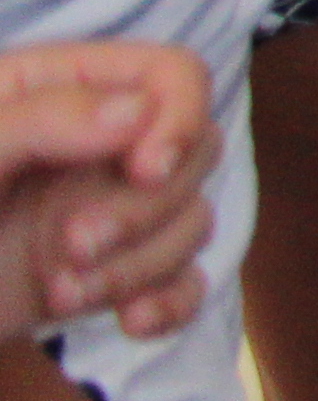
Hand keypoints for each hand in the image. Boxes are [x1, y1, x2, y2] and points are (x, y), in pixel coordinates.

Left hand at [0, 42, 217, 340]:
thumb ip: (39, 121)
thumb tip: (137, 116)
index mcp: (57, 92)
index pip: (173, 76)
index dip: (179, 119)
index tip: (144, 170)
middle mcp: (93, 148)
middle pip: (195, 153)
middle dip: (144, 210)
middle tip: (71, 245)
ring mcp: (103, 214)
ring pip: (191, 221)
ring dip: (139, 265)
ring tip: (59, 294)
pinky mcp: (105, 278)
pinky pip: (183, 282)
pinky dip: (171, 303)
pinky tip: (131, 323)